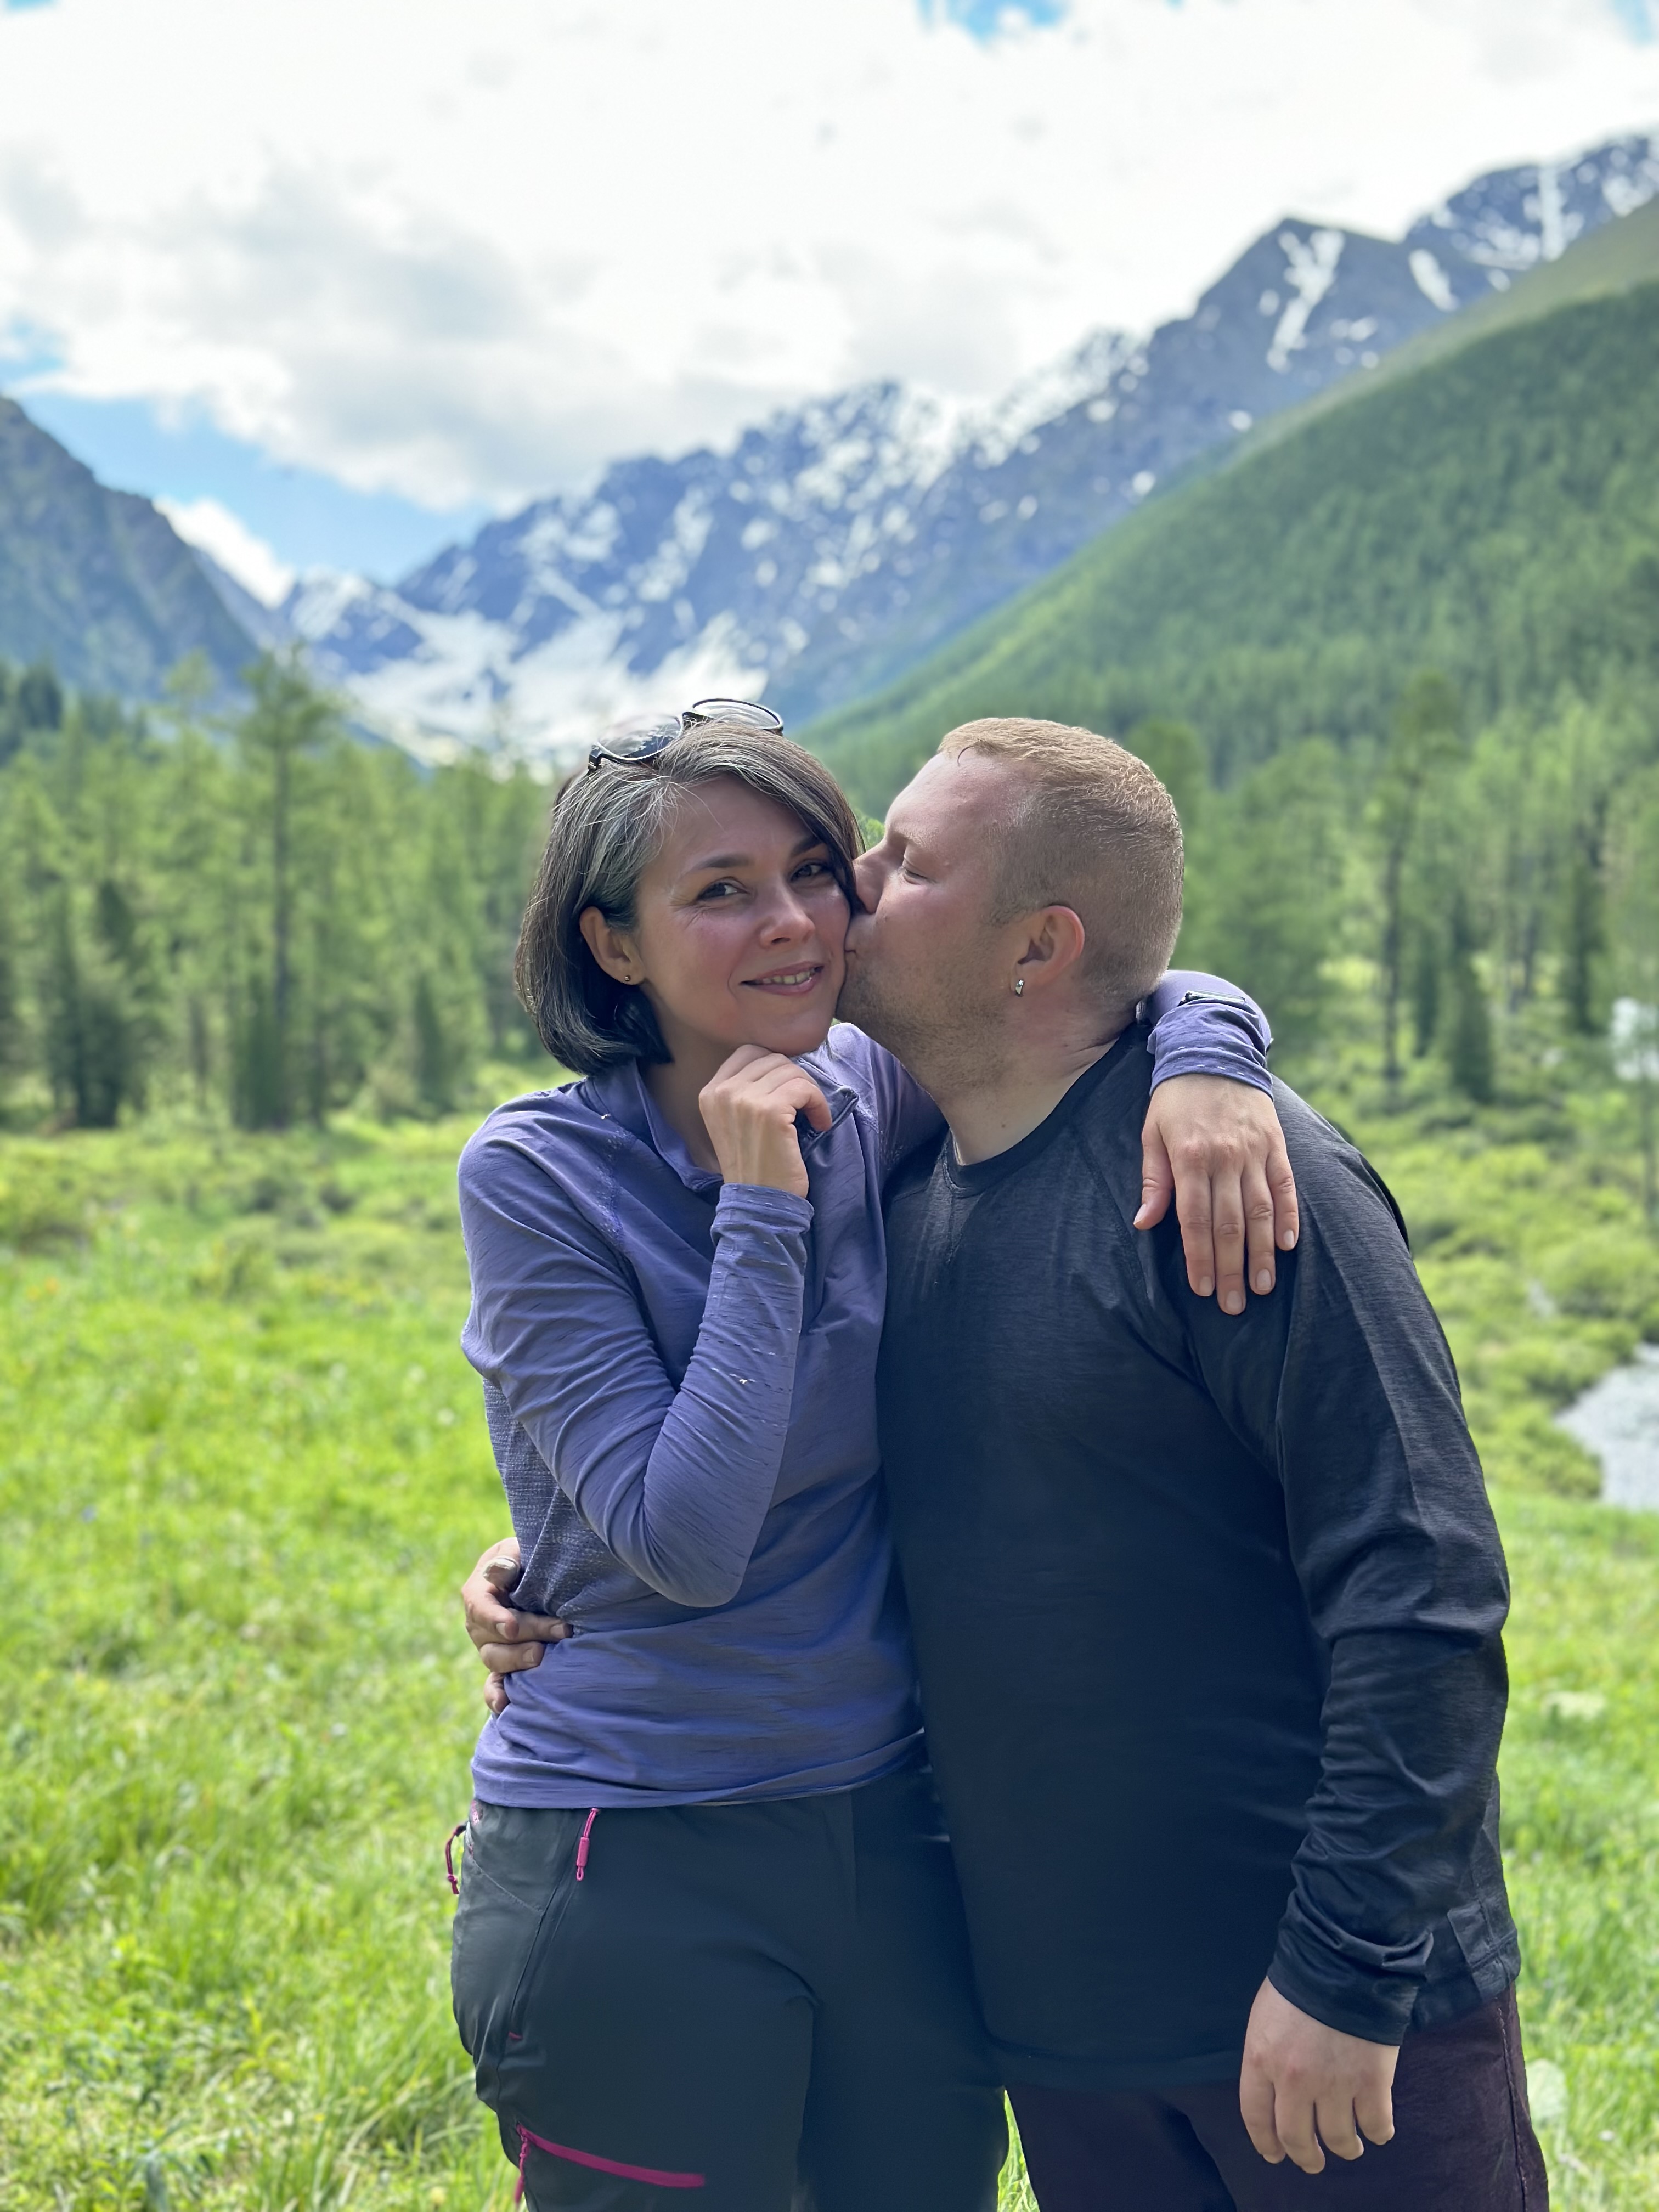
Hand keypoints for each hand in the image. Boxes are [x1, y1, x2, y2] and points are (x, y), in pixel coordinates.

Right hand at [462, 1537, 569, 1716]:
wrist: (540, 1575)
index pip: (480, 1607)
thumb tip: (501, 1571)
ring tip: (544, 1656)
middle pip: (493, 1637)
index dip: (495, 1618)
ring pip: (495, 1660)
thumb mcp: (518, 1548)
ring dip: (518, 1660)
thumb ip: (508, 1559)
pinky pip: (493, 1684)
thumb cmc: (529, 1557)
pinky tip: (505, 1706)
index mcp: (479, 1591)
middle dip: (527, 1634)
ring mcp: (489, 1646)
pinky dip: (496, 1695)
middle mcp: (479, 1623)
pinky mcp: (503, 1664)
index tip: (513, 1627)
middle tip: (561, 1631)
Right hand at [698, 1045, 832, 1197]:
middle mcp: (722, 1092)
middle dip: (795, 1079)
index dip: (775, 1066)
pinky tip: (820, 1124)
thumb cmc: (753, 1165)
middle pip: (772, 1059)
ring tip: (812, 1116)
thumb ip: (744, 1091)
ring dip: (809, 1092)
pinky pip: (805, 1089)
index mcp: (710, 1093)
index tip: (788, 1089)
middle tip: (803, 1105)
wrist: (758, 1202)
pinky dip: (819, 1105)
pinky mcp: (771, 1112)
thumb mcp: (733, 1121)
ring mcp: (745, 1100)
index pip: (748, 1053)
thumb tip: (781, 1064)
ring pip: (791, 1071)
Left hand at [1135, 1075, 1298, 1311]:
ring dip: (1262, 1254)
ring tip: (1261, 1286)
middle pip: (1230, 1224)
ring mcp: (1254, 1152)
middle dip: (1231, 1268)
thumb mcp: (1152, 1133)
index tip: (1202, 1288)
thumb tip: (1144, 1224)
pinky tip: (1288, 1246)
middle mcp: (1225, 1158)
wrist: (1213, 1051)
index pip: (1195, 1219)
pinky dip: (1289, 1217)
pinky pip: (1285, 1186)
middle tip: (1233, 1305)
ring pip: (1261, 1212)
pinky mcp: (1276, 1145)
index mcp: (1190, 1157)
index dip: (1199, 1257)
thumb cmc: (1176, 1100)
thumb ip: (1153, 1180)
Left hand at [1238, 1979, 1397, 2174]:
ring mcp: (1334, 2085)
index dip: (1265, 2142)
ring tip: (1349, 2147)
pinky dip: (1378, 2133)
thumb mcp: (1265, 2017)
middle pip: (1296, 2138)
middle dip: (1306, 2156)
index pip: (1256, 2117)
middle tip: (1314, 2162)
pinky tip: (1378, 2131)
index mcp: (1260, 2060)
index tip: (1274, 2155)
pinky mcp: (1372, 2082)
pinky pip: (1376, 2125)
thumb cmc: (1299, 1982)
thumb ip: (1267, 2056)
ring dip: (1344, 2148)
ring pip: (1338, 2138)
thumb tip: (1276, 2090)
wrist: (1342, 1961)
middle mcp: (1293, 2081)